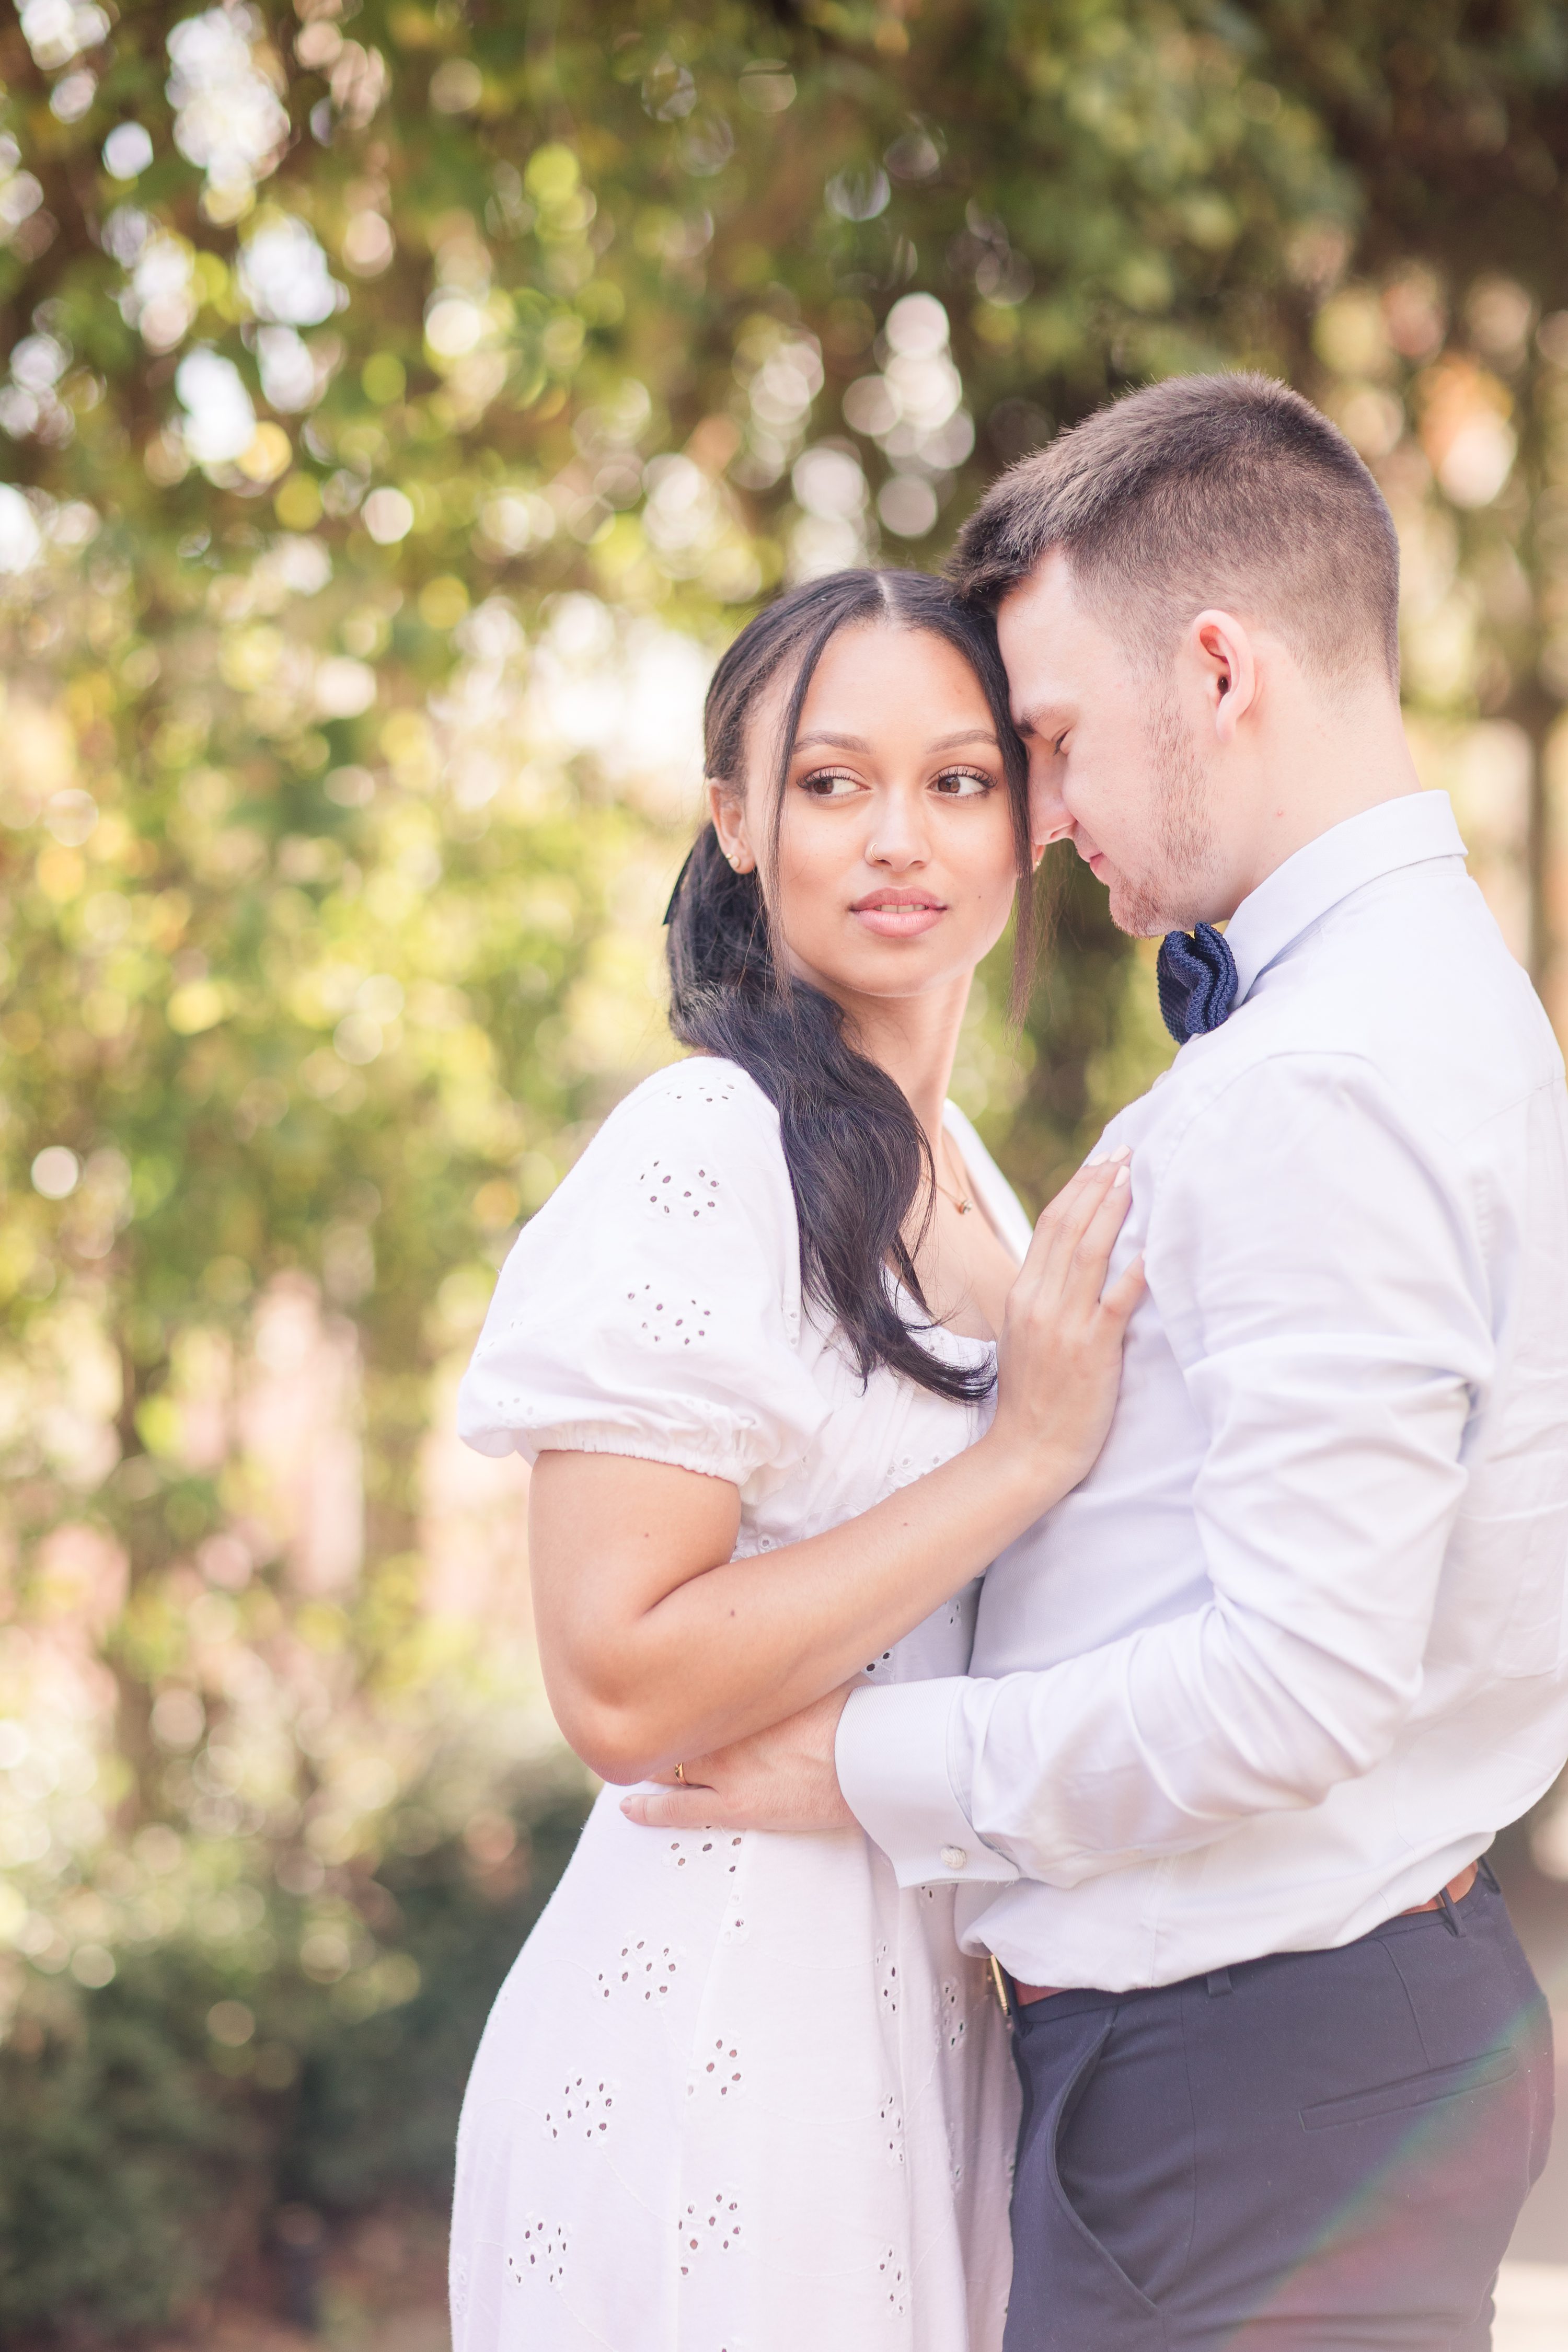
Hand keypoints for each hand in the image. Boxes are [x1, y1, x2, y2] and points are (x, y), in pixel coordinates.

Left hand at [619, 1686, 856, 1834]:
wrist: (867, 1758)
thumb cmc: (854, 1714)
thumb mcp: (820, 1670)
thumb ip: (791, 1663)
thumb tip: (791, 1641)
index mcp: (741, 1691)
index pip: (687, 1680)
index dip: (668, 1682)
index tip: (656, 1677)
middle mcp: (723, 1728)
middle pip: (668, 1722)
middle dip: (650, 1721)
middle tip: (632, 1719)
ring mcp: (724, 1769)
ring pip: (665, 1764)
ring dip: (648, 1761)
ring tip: (630, 1759)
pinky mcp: (732, 1806)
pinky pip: (676, 1811)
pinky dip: (648, 1810)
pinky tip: (631, 1808)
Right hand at [987, 1148, 1145, 1501]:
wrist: (1028, 1451)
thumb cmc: (1033, 1398)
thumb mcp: (1026, 1337)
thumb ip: (1044, 1299)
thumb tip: (1068, 1267)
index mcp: (1022, 1295)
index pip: (1048, 1227)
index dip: (1076, 1189)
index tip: (1100, 1162)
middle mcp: (1039, 1302)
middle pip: (1068, 1228)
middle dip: (1098, 1185)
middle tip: (1126, 1154)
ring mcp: (1063, 1324)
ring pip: (1089, 1252)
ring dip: (1113, 1210)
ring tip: (1135, 1179)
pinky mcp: (1091, 1349)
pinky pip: (1115, 1300)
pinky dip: (1135, 1270)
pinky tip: (1152, 1246)